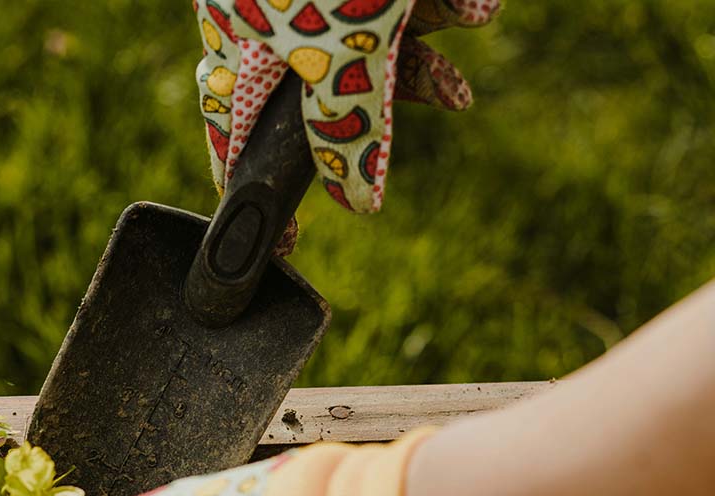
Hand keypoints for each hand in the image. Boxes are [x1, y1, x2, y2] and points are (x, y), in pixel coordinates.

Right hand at [196, 0, 500, 215]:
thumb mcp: (344, 50)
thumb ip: (350, 132)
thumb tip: (357, 207)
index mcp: (236, 61)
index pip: (238, 151)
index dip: (264, 202)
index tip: (289, 250)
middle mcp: (263, 34)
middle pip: (326, 99)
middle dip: (400, 97)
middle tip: (454, 95)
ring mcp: (305, 4)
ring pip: (372, 44)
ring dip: (433, 34)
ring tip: (479, 8)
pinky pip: (393, 5)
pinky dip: (437, 1)